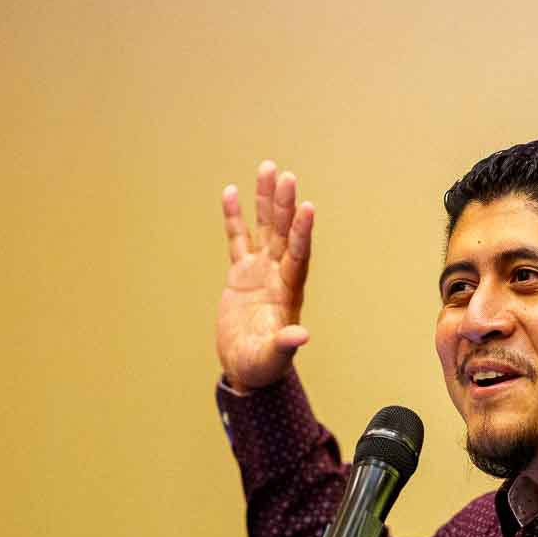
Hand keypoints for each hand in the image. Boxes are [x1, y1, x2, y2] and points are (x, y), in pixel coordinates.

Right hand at [215, 159, 315, 391]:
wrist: (247, 368)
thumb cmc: (262, 366)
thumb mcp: (272, 358)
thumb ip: (285, 345)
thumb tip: (302, 336)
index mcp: (288, 292)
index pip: (298, 256)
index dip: (302, 233)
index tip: (307, 207)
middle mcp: (278, 275)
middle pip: (283, 233)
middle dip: (284, 205)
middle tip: (286, 174)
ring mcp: (260, 271)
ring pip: (264, 229)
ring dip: (265, 200)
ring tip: (267, 168)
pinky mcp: (241, 274)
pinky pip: (237, 239)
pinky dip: (234, 217)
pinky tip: (230, 191)